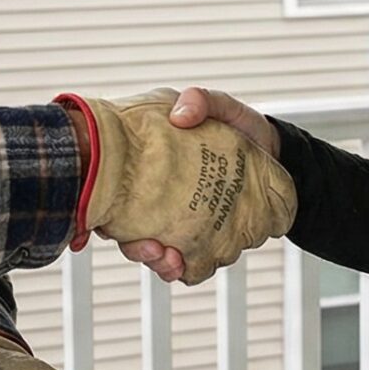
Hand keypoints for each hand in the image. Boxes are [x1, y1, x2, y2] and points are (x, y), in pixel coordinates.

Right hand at [66, 88, 293, 284]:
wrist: (272, 151)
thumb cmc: (234, 127)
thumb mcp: (216, 106)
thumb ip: (200, 100)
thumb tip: (181, 116)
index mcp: (144, 171)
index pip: (110, 196)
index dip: (96, 212)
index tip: (98, 223)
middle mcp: (154, 201)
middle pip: (127, 233)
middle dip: (134, 247)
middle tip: (149, 246)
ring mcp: (178, 223)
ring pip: (156, 253)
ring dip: (158, 263)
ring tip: (171, 259)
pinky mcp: (203, 238)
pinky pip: (189, 262)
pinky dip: (185, 269)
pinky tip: (188, 265)